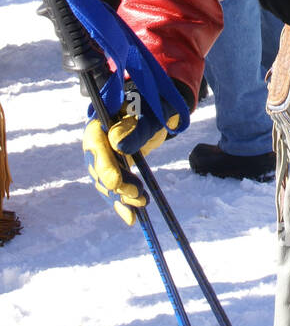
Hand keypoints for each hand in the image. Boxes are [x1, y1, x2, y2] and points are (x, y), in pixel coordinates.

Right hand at [83, 100, 183, 224]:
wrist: (158, 111)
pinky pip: (114, 189)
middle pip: (97, 167)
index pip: (95, 143)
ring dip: (122, 196)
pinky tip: (132, 218)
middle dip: (115, 184)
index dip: (103, 164)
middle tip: (136, 193)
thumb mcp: (150, 113)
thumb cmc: (154, 107)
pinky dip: (122, 204)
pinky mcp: (114, 170)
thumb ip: (136, 126)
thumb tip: (117, 143)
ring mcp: (103, 157)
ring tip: (143, 202)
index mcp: (100, 120)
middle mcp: (96, 140)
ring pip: (105, 182)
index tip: (115, 182)